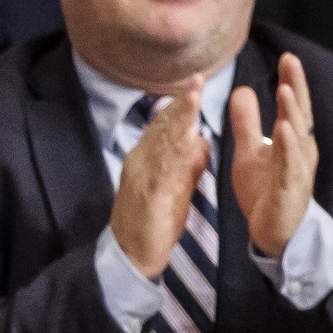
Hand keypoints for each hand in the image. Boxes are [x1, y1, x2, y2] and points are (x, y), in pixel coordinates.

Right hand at [109, 75, 211, 278]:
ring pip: (163, 140)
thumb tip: (202, 140)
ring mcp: (142, 175)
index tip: (195, 82)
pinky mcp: (149, 193)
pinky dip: (177, 147)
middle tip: (196, 77)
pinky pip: (165, 166)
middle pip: (163, 127)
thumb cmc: (152, 223)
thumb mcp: (173, 186)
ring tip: (194, 93)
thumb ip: (186, 162)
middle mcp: (140, 161)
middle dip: (181, 102)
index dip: (180, 104)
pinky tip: (189, 134)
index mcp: (146, 159)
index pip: (164, 126)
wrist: (130, 254)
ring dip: (180, 116)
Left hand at [230, 52, 315, 259]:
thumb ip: (247, 121)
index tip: (288, 55)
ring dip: (292, 112)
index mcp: (291, 140)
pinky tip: (284, 129)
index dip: (292, 80)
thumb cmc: (265, 188)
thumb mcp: (251, 150)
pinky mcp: (289, 189)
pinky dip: (288, 146)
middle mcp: (299, 150)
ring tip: (285, 89)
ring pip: (297, 137)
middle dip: (296, 86)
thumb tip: (241, 88)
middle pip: (299, 113)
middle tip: (291, 60)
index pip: (292, 105)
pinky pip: (290, 165)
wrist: (273, 231)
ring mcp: (297, 170)